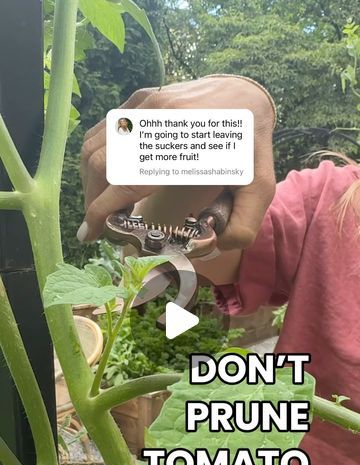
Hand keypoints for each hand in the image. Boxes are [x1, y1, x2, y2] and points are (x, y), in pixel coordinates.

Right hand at [80, 75, 275, 248]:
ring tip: (100, 202)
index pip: (126, 181)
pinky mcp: (141, 99)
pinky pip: (104, 128)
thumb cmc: (251, 148)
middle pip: (102, 163)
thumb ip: (244, 225)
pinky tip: (106, 175)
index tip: (89, 233)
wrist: (248, 96)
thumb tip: (213, 248)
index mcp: (183, 146)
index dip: (100, 211)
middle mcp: (157, 120)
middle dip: (92, 198)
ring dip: (90, 177)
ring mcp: (145, 104)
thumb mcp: (259, 189)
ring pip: (95, 143)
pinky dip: (96, 155)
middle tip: (100, 223)